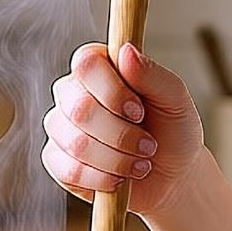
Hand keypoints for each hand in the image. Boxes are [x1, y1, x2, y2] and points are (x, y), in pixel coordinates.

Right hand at [42, 41, 205, 218]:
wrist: (172, 177)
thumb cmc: (173, 132)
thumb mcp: (175, 100)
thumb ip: (153, 74)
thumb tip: (126, 51)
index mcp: (99, 68)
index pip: (87, 64)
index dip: (112, 91)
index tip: (139, 111)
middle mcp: (73, 93)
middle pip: (80, 109)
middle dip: (122, 135)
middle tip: (149, 146)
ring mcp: (61, 127)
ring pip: (77, 144)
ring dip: (118, 160)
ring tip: (140, 164)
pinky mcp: (56, 161)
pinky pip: (70, 171)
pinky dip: (103, 179)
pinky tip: (120, 178)